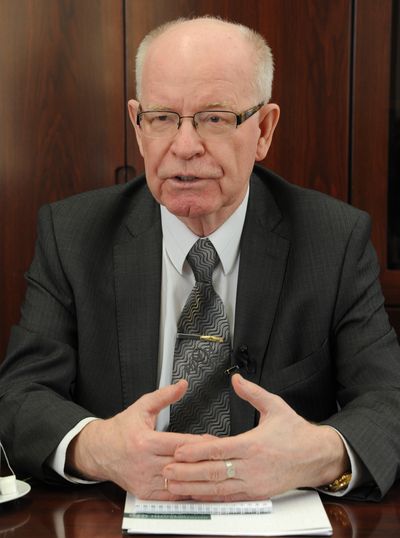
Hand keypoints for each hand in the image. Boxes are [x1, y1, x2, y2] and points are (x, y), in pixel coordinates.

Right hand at [67, 380, 204, 498]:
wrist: (99, 450)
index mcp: (144, 441)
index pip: (179, 444)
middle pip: (182, 464)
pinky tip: (198, 485)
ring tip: (214, 471)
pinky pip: (170, 495)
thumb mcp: (142, 407)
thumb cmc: (121, 429)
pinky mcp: (144, 493)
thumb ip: (164, 396)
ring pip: (178, 482)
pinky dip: (185, 490)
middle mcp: (144, 463)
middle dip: (203, 460)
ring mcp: (144, 480)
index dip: (200, 443)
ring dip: (197, 477)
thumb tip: (182, 385)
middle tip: (222, 457)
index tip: (215, 441)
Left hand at [162, 374, 348, 500]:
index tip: (178, 451)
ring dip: (194, 488)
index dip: (197, 451)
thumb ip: (252, 393)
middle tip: (166, 471)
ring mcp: (254, 483)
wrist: (316, 457)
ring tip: (173, 486)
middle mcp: (252, 466)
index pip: (220, 449)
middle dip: (187, 473)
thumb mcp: (275, 406)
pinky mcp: (256, 493)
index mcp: (254, 444)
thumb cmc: (296, 433)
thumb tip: (236, 379)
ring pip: (218, 488)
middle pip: (214, 472)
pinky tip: (196, 495)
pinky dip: (210, 497)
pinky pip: (229, 497)